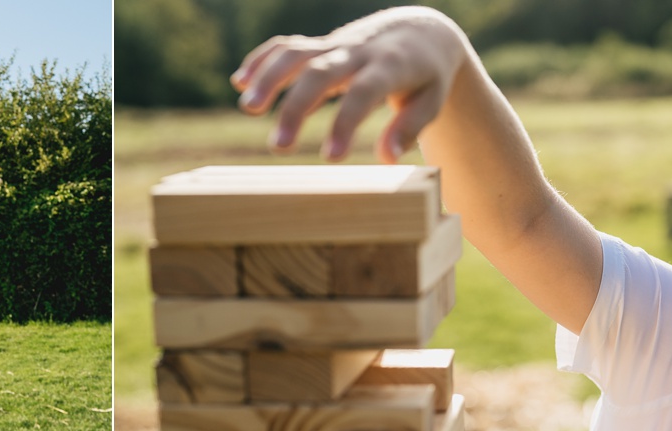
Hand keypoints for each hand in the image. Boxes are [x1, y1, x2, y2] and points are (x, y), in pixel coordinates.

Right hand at [232, 6, 468, 162]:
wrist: (420, 31)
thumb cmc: (426, 76)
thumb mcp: (431, 100)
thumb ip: (410, 127)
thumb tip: (387, 158)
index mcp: (390, 66)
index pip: (364, 93)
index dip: (345, 123)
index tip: (331, 158)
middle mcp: (358, 51)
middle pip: (321, 73)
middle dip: (296, 107)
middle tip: (278, 146)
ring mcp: (336, 45)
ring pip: (297, 53)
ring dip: (269, 76)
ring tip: (247, 108)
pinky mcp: (320, 44)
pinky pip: (287, 45)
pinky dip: (262, 59)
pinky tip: (240, 82)